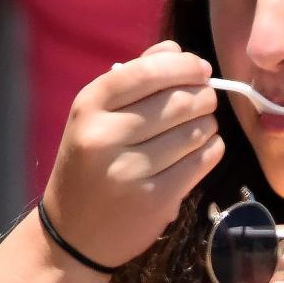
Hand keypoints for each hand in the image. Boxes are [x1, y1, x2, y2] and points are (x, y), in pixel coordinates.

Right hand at [41, 41, 223, 268]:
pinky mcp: (156, 199)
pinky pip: (201, 161)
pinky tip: (203, 148)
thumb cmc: (89, 166)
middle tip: (206, 99)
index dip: (183, 66)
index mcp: (88, 107)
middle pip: (179, 101)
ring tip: (200, 126)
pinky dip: (211, 150)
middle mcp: (105, 136)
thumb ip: (134, 79)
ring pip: (195, 130)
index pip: (146, 71)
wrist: (73, 233)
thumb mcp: (96, 118)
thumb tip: (175, 49)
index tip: (200, 69)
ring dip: (208, 124)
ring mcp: (131, 171)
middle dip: (203, 95)